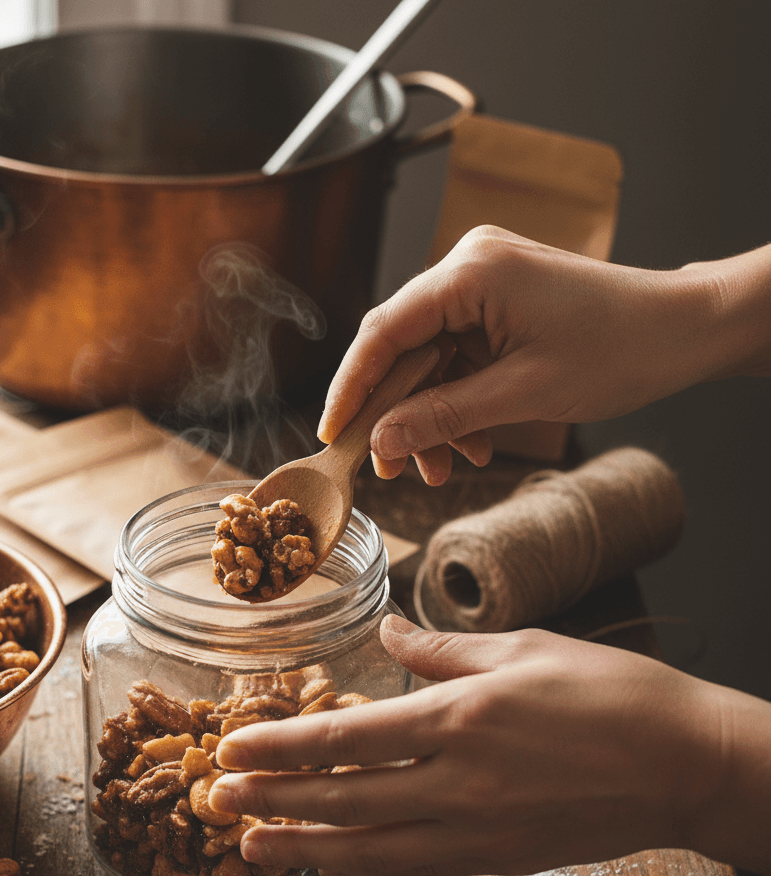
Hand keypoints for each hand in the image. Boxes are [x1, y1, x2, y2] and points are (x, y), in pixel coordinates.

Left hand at [209, 618, 770, 875]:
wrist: (687, 763)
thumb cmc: (610, 691)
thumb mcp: (522, 647)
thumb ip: (439, 648)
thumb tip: (385, 635)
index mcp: (460, 716)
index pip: (346, 737)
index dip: (282, 747)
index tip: (234, 748)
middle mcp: (459, 780)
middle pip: (344, 798)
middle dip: (274, 800)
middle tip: (218, 800)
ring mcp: (479, 827)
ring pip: (371, 847)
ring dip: (304, 848)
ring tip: (250, 847)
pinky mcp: (499, 856)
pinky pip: (416, 865)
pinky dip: (365, 863)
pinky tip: (333, 858)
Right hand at [318, 228, 770, 483]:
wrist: (683, 331)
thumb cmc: (620, 349)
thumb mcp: (523, 394)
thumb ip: (443, 415)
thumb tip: (380, 440)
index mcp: (470, 272)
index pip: (384, 331)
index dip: (351, 387)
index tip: (332, 434)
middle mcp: (467, 266)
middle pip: (401, 347)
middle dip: (395, 413)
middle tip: (389, 467)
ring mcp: (482, 284)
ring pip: (427, 359)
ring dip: (429, 416)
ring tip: (441, 467)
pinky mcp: (495, 305)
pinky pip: (455, 358)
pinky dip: (457, 402)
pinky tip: (472, 443)